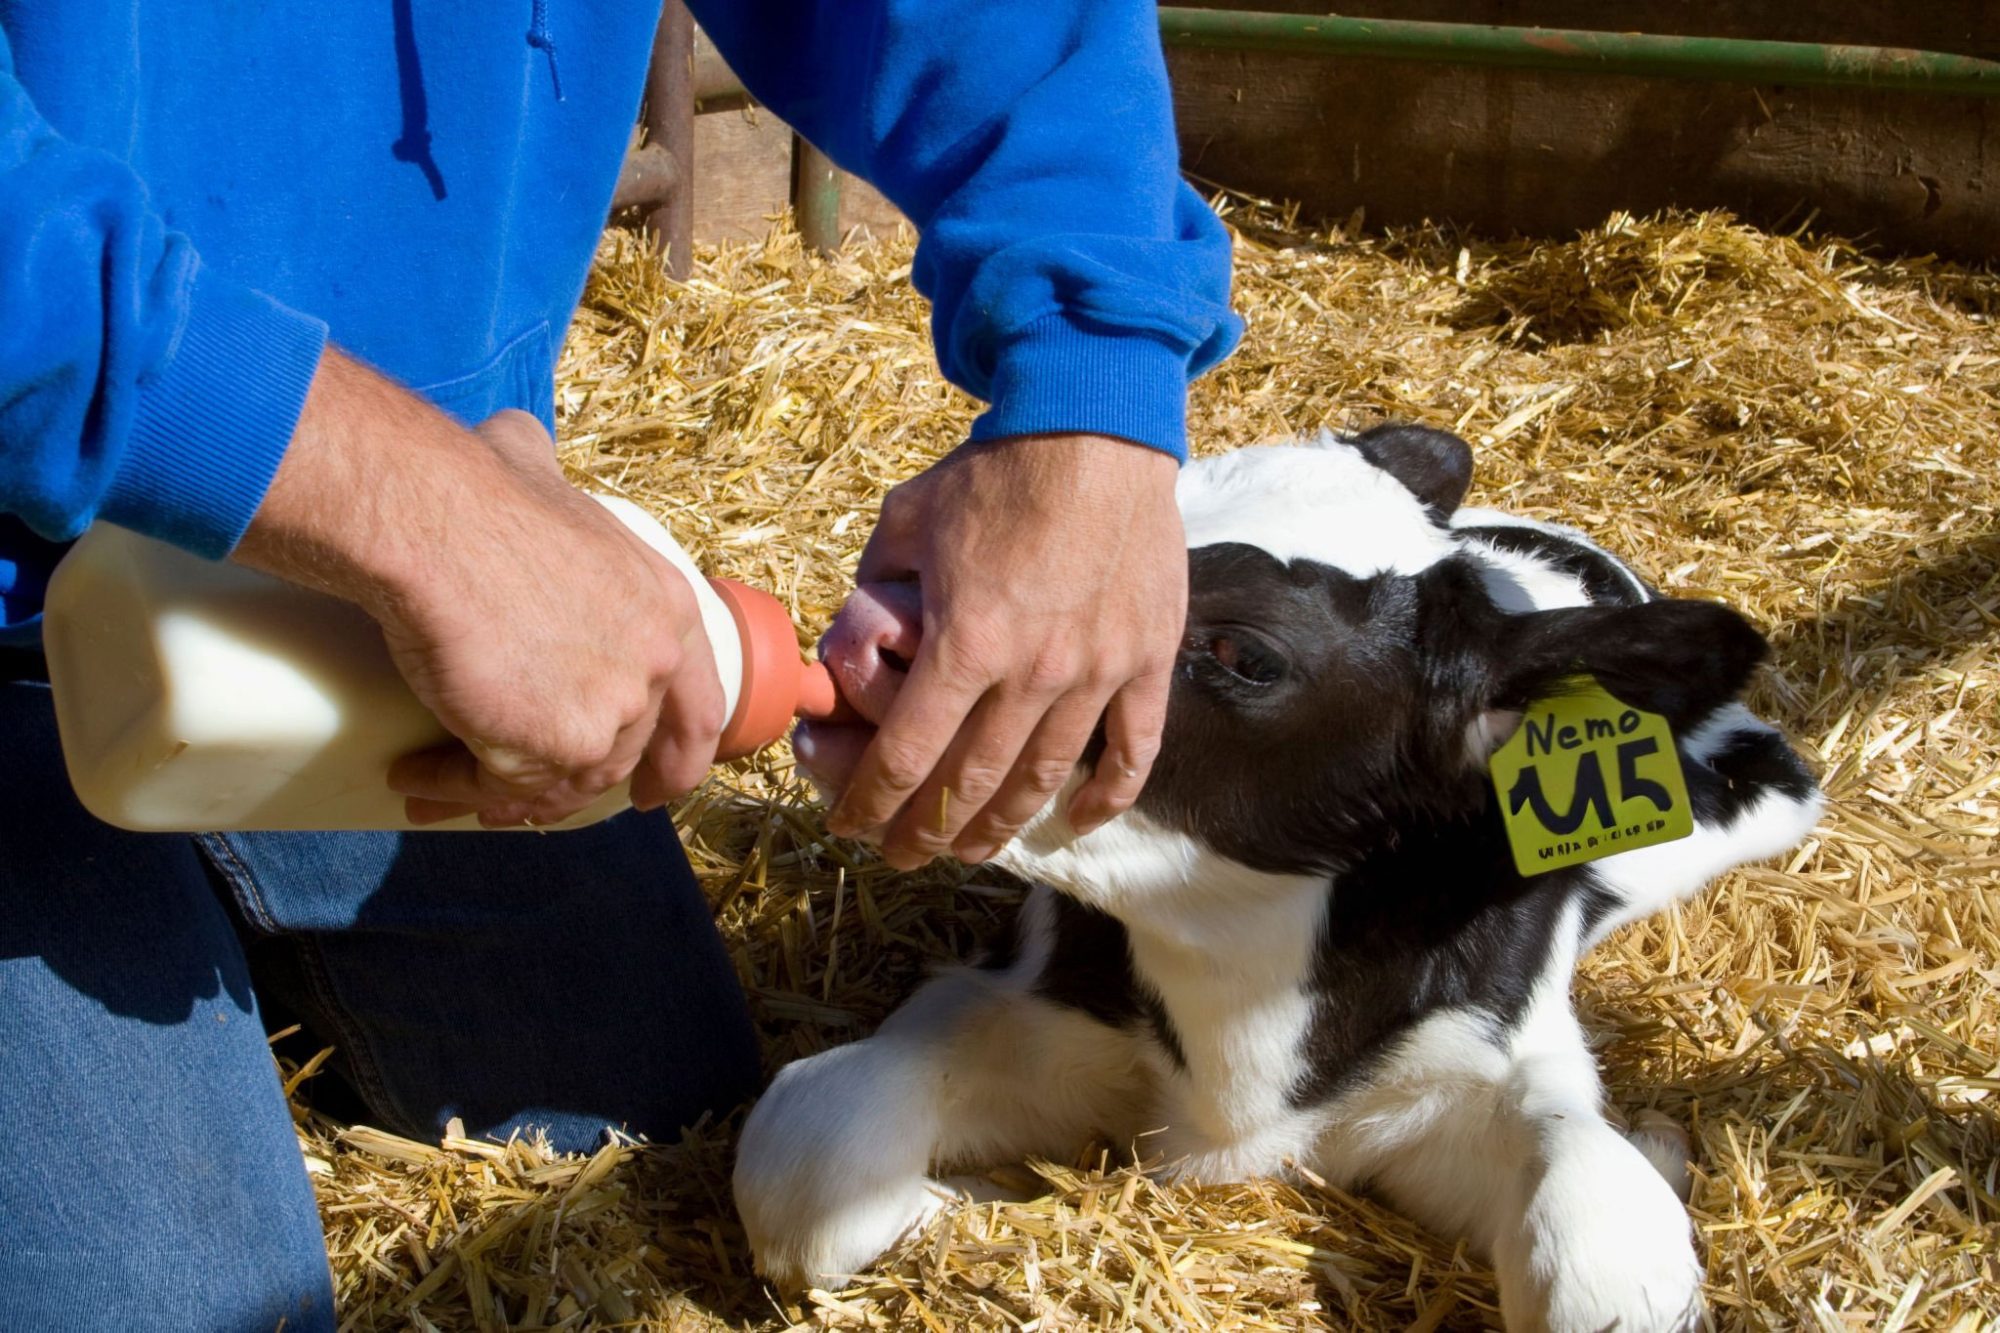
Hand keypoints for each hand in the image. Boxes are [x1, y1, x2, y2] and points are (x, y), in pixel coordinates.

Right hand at [234, 348, 725, 826]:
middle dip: (565, 781)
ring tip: (441, 780)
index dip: (676, 758)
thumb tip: (520, 451)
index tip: (651, 789)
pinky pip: (500, 788)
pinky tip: (410, 775)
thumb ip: (546, 474)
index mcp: (668, 608)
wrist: (435, 521)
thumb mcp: (541, 470)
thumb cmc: (475, 490)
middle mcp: (655, 664)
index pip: (699, 709)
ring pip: (561, 781)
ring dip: (501, 791)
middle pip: (619, 752)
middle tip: (514, 796)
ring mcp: (613, 710)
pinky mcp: (557, 746)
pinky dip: (452, 786)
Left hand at [825, 433, 1183, 866]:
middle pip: (971, 785)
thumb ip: (874, 585)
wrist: (1096, 430)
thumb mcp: (907, 520)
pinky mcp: (1146, 661)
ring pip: (1044, 779)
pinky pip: (1134, 750)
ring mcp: (1096, 673)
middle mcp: (1032, 674)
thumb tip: (851, 636)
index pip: (906, 756)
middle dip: (927, 832)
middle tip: (903, 854)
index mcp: (965, 644)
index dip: (871, 802)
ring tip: (972, 851)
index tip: (852, 826)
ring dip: (1002, 827)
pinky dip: (1108, 797)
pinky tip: (1077, 823)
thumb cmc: (998, 471)